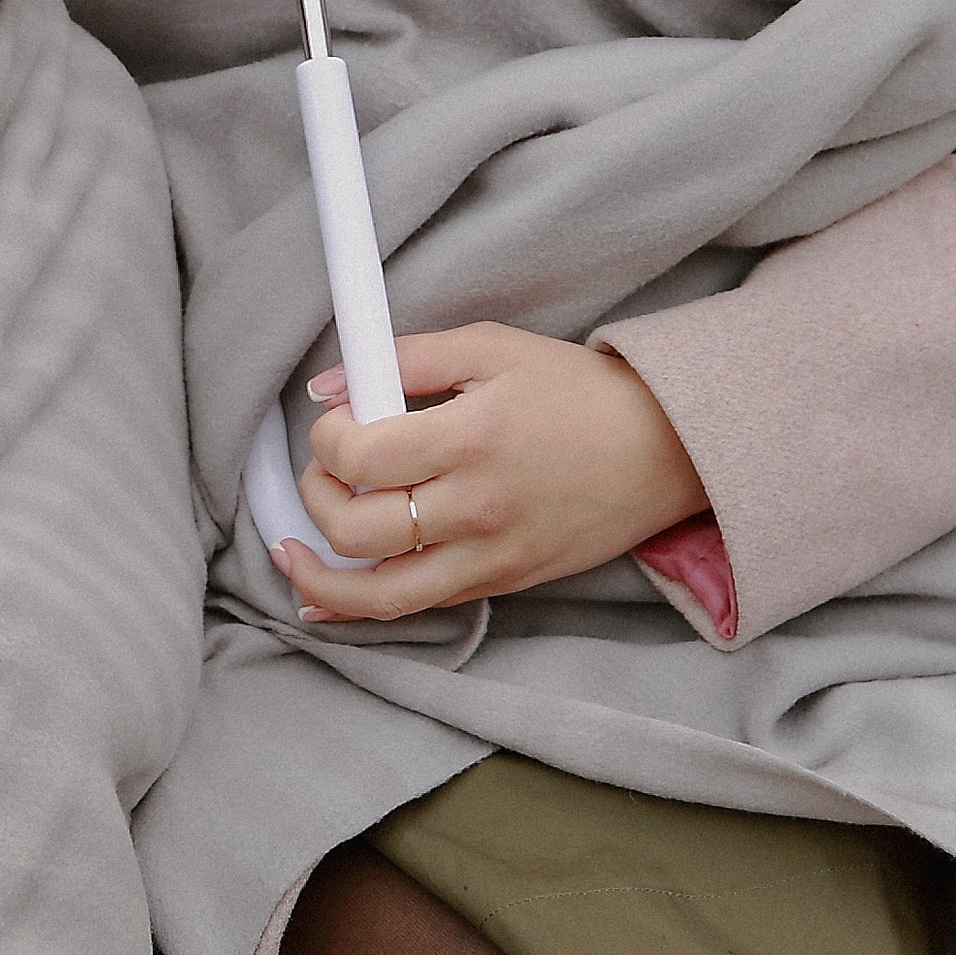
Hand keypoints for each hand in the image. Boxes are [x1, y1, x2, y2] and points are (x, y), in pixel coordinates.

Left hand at [273, 322, 704, 626]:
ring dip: (319, 575)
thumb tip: (329, 382)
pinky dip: (363, 606)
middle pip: (356, 530)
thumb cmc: (576, 391)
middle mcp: (478, 507)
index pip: (359, 458)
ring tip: (291, 550)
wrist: (664, 449)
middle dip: (314, 498)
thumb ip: (405, 358)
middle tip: (323, 469)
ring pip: (380, 594)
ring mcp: (491, 556)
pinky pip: (420, 606)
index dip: (324, 439)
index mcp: (471, 438)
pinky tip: (328, 594)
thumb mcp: (492, 348)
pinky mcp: (504, 582)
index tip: (332, 422)